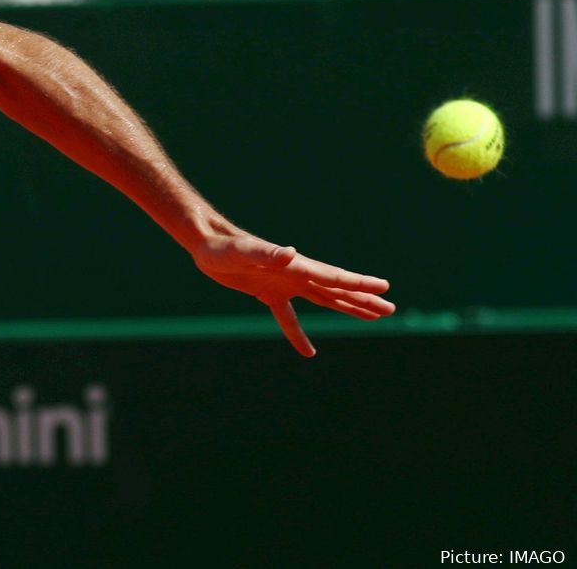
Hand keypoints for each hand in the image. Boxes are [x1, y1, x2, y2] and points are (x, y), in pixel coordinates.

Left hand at [190, 231, 394, 356]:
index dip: (359, 283)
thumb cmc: (222, 246)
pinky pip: (288, 317)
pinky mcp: (267, 293)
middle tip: (390, 309)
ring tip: (372, 317)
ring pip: (323, 299)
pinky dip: (298, 334)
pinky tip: (308, 353)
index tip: (385, 286)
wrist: (205, 243)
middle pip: (336, 289)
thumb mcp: (242, 251)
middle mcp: (295, 274)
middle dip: (363, 299)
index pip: (333, 276)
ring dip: (346, 308)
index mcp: (295, 266)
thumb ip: (266, 254)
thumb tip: (290, 253)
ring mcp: (283, 284)